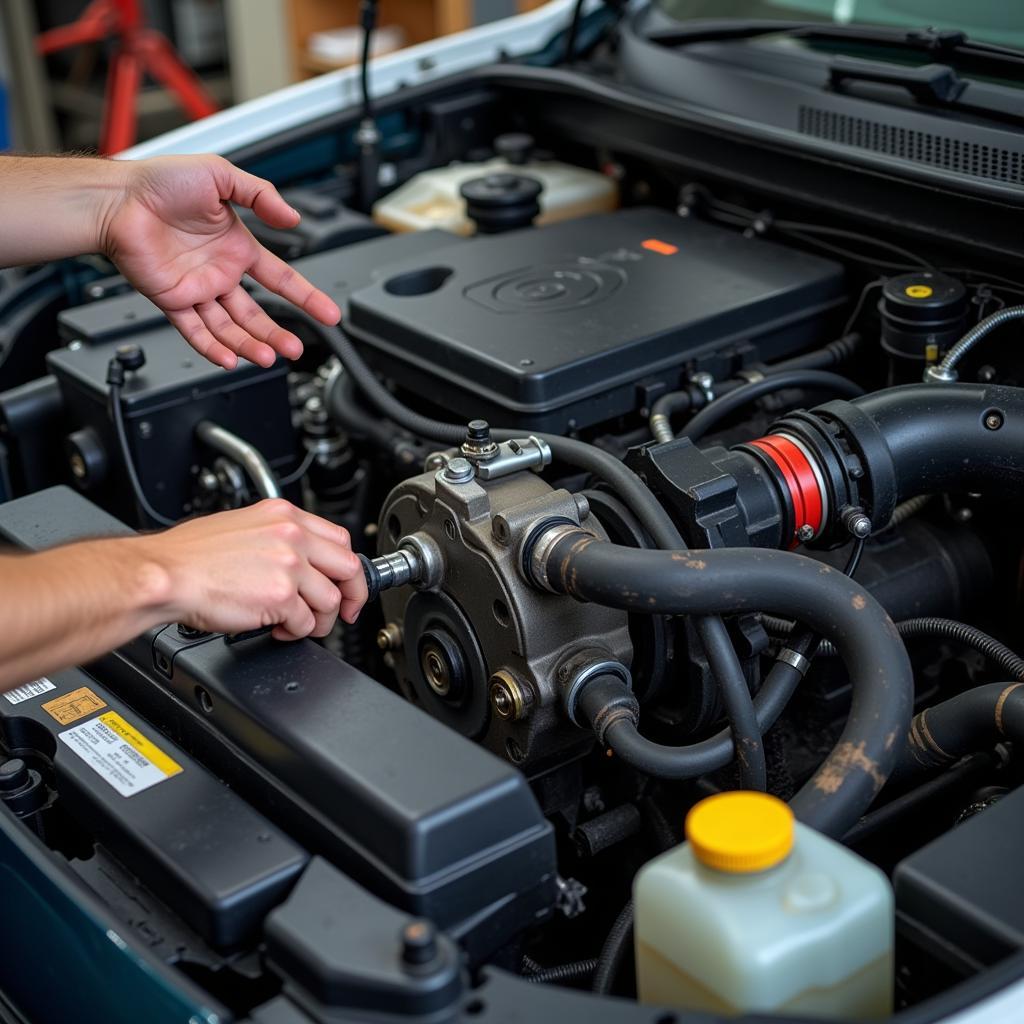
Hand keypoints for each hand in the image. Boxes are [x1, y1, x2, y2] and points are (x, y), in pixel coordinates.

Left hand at [99, 155, 340, 369]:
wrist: (117, 198)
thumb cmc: (159, 181)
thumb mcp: (221, 175)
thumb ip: (261, 195)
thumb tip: (292, 218)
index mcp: (237, 247)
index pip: (281, 279)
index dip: (308, 297)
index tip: (329, 314)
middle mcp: (220, 272)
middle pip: (257, 314)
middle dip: (278, 333)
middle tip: (296, 348)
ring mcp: (197, 289)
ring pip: (230, 328)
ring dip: (250, 345)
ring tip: (268, 358)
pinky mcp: (173, 300)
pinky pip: (195, 331)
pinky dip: (211, 348)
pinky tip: (229, 360)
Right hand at [134, 499, 367, 640]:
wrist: (164, 575)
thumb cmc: (190, 556)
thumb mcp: (242, 526)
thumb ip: (278, 537)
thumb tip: (301, 559)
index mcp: (284, 516)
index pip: (340, 539)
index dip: (347, 567)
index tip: (346, 583)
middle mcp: (292, 537)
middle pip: (349, 567)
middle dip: (351, 596)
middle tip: (344, 612)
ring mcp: (289, 566)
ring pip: (331, 600)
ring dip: (318, 619)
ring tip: (297, 624)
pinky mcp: (280, 597)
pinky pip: (306, 623)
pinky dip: (296, 633)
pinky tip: (278, 629)